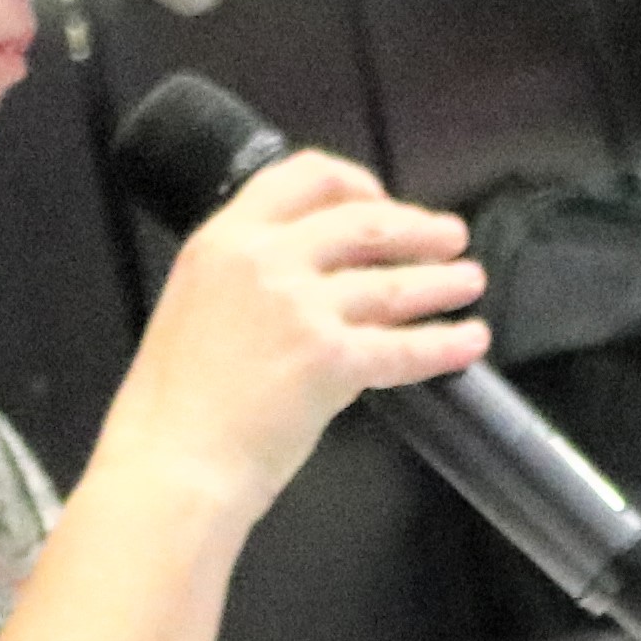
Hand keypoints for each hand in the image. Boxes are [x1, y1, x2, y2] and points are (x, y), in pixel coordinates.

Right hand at [100, 150, 483, 517]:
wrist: (171, 463)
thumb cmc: (174, 405)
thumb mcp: (194, 306)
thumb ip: (245, 279)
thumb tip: (308, 281)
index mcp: (223, 240)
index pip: (303, 177)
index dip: (356, 184)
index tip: (381, 200)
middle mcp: (264, 260)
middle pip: (363, 224)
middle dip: (417, 228)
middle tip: (447, 236)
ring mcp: (300, 307)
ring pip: (392, 283)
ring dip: (441, 281)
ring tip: (469, 280)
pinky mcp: (330, 359)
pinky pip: (404, 347)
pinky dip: (445, 344)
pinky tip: (469, 341)